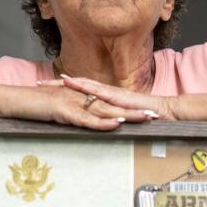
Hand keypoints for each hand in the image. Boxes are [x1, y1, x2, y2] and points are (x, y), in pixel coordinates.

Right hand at [0, 84, 152, 130]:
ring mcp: (71, 101)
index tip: (143, 114)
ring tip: (144, 120)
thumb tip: (79, 126)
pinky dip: (101, 121)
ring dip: (124, 115)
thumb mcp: (52, 113)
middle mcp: (78, 96)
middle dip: (133, 111)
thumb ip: (68, 117)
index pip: (106, 103)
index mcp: (77, 97)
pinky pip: (85, 117)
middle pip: (110, 104)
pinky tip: (115, 124)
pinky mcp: (62, 110)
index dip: (125, 108)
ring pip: (103, 109)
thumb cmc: (28, 107)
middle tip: (154, 116)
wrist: (9, 99)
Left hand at [49, 75, 178, 119]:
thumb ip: (114, 120)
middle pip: (79, 85)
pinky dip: (82, 87)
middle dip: (58, 84)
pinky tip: (69, 84)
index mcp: (109, 97)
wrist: (168, 111)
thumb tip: (102, 126)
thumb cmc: (150, 116)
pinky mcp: (117, 98)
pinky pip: (97, 91)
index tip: (50, 89)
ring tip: (48, 81)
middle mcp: (108, 92)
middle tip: (38, 84)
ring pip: (85, 85)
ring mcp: (112, 93)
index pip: (85, 91)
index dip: (67, 89)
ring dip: (67, 82)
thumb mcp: (126, 119)